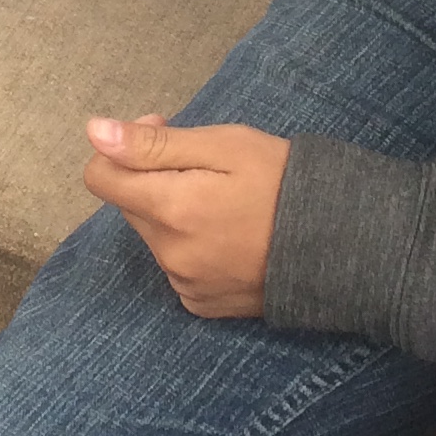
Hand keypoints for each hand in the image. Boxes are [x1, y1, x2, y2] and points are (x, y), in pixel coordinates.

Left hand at [83, 115, 289, 317]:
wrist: (340, 245)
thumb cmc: (282, 182)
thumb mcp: (223, 146)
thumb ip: (154, 144)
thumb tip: (94, 133)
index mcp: (169, 209)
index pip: (100, 177)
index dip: (123, 148)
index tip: (162, 131)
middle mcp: (169, 254)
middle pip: (130, 205)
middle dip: (153, 177)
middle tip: (204, 162)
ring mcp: (185, 284)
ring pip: (155, 235)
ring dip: (172, 212)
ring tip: (225, 201)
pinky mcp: (202, 304)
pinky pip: (176, 266)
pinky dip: (191, 245)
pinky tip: (229, 234)